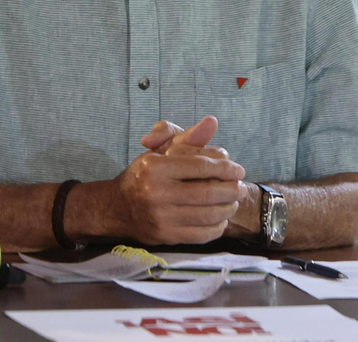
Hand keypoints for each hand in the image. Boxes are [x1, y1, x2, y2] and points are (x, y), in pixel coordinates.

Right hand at [99, 115, 245, 244]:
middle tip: (241, 187)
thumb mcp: (161, 152)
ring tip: (234, 202)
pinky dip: (217, 226)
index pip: (200, 166)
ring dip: (228, 208)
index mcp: (155, 166)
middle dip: (232, 190)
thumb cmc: (143, 175)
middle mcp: (157, 192)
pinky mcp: (166, 236)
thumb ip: (188, 138)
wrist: (117, 207)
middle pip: (207, 192)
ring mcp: (161, 217)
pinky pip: (202, 234)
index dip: (225, 168)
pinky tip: (220, 219)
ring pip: (208, 214)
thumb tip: (212, 122)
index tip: (239, 170)